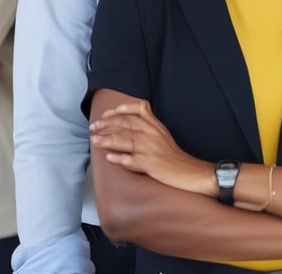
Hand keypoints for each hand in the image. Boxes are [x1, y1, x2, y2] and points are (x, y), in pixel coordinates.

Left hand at [89, 99, 212, 194]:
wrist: (187, 171)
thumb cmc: (173, 154)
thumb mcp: (163, 131)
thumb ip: (149, 121)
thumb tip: (133, 113)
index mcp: (155, 125)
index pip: (137, 110)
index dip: (120, 110)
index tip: (107, 113)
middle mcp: (152, 134)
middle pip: (126, 124)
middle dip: (106, 125)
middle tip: (94, 127)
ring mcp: (149, 149)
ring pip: (125, 140)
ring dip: (107, 140)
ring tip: (95, 140)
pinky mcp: (149, 164)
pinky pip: (131, 160)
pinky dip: (119, 159)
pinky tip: (109, 158)